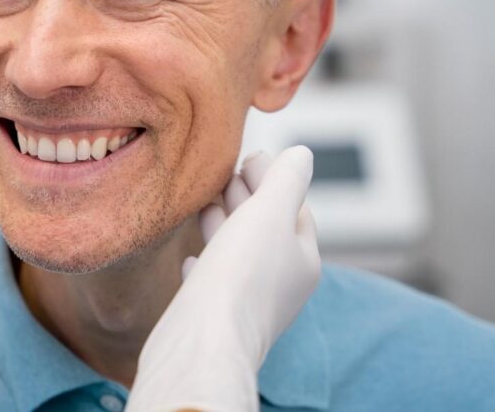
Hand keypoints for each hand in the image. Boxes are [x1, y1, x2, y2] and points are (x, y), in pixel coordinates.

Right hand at [126, 147, 319, 411]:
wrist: (204, 339)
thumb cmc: (241, 274)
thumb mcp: (270, 212)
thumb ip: (286, 180)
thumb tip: (302, 155)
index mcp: (302, 260)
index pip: (295, 209)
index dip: (274, 179)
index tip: (249, 156)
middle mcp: (280, 285)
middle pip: (265, 230)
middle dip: (247, 198)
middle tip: (226, 171)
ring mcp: (246, 302)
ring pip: (237, 254)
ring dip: (223, 224)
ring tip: (205, 201)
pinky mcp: (214, 316)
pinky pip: (211, 284)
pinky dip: (204, 263)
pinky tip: (191, 258)